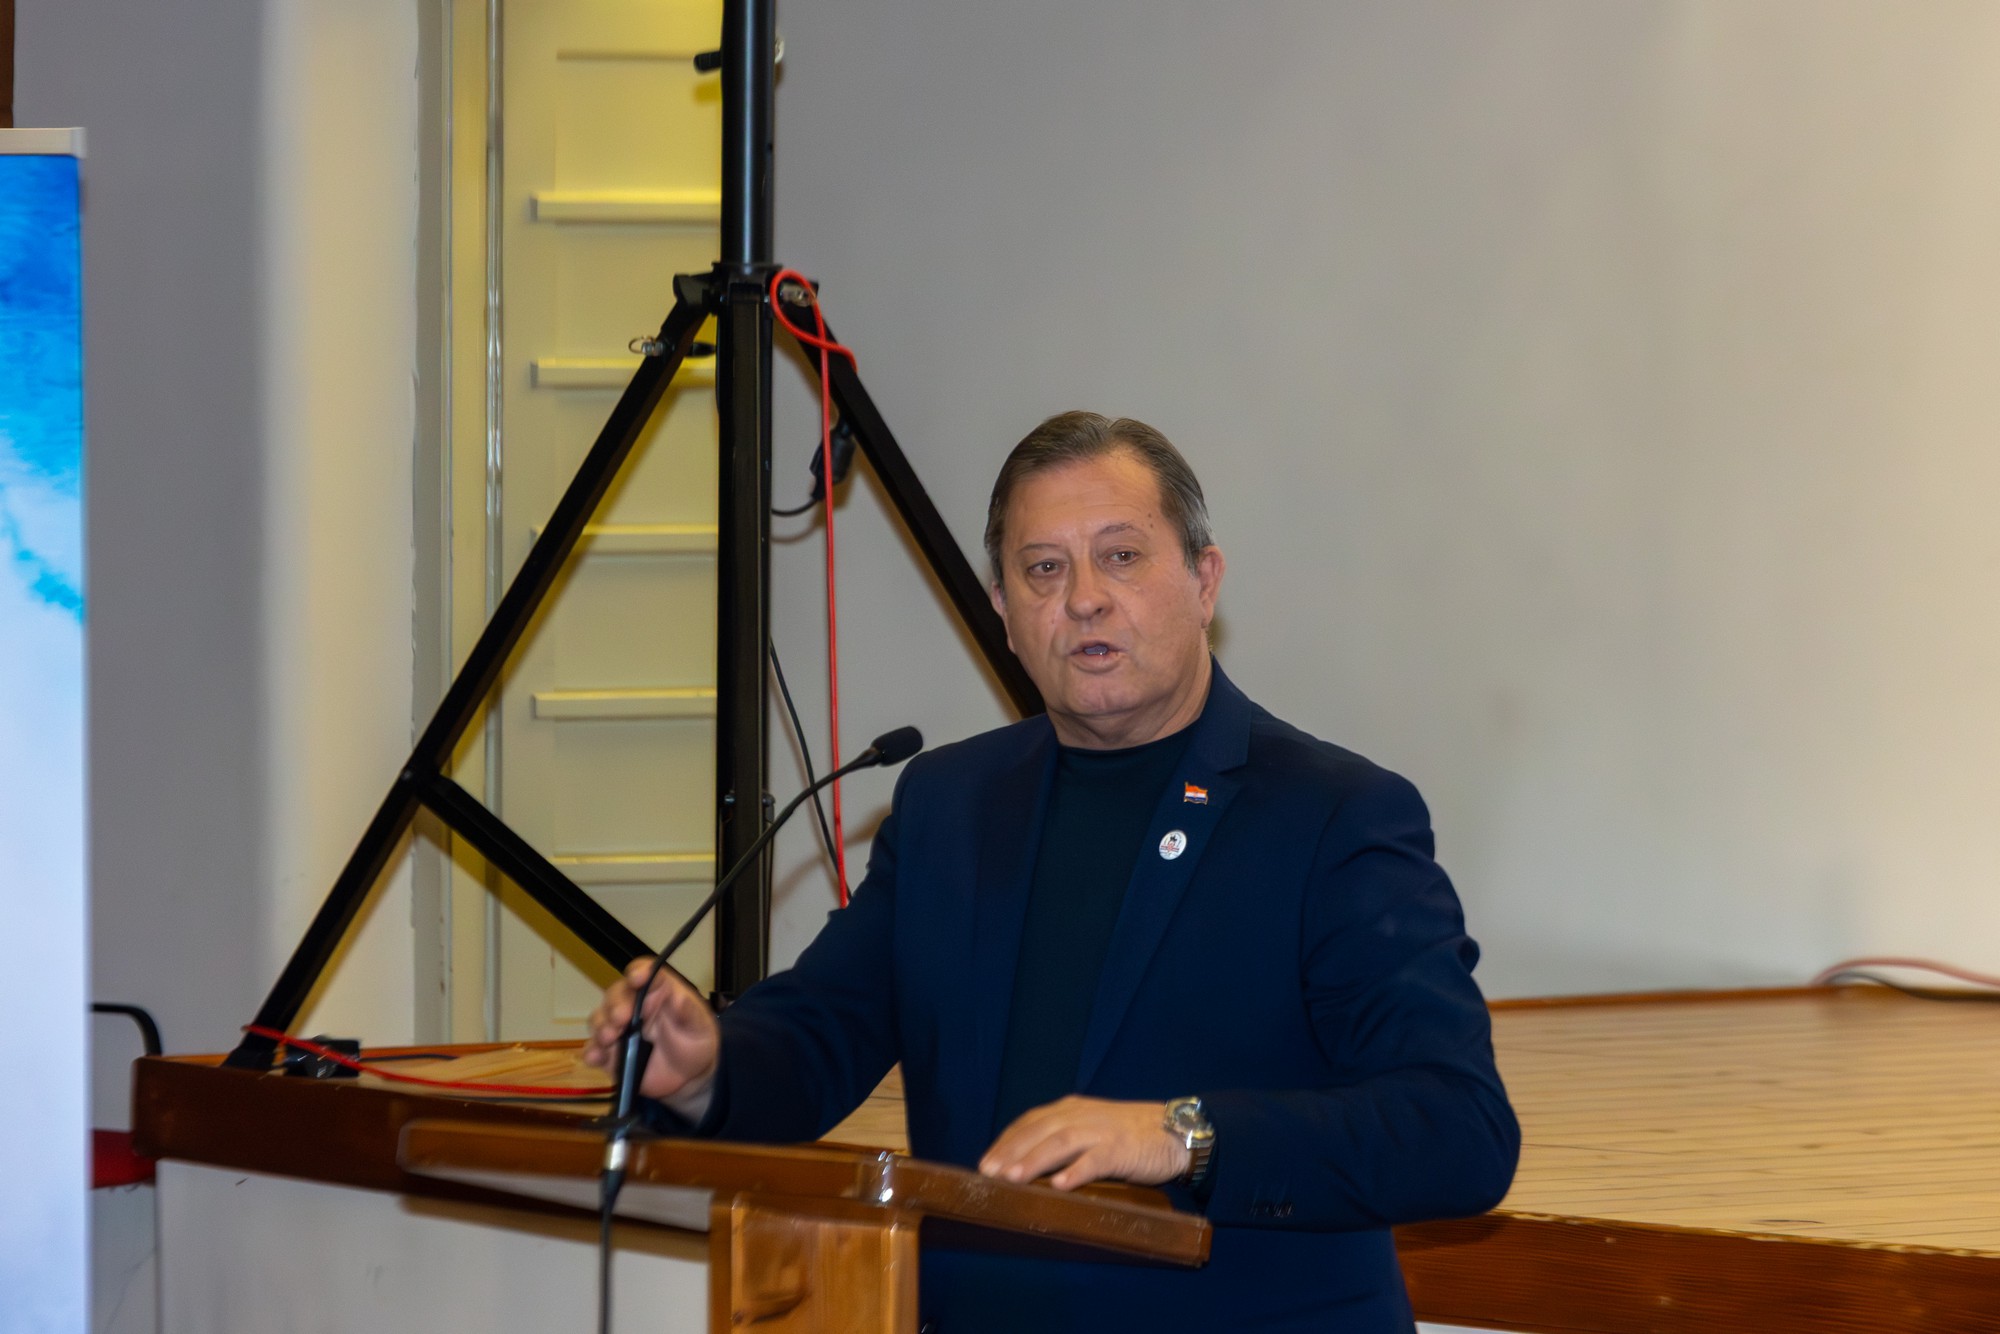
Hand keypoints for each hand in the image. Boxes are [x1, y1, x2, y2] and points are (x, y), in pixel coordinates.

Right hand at [580, 957, 719, 1105]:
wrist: (689, 1076)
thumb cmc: (695, 1041)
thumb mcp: (700, 1026)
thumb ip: (690, 1012)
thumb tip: (680, 998)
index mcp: (657, 991)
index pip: (645, 973)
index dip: (639, 972)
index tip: (637, 979)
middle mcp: (633, 1005)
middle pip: (616, 994)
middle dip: (615, 1005)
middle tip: (621, 1018)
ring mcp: (619, 1029)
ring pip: (599, 1019)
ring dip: (601, 1026)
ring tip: (610, 1038)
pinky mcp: (610, 1054)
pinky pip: (593, 1049)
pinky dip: (592, 1051)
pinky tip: (597, 1057)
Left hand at [978, 1095, 1189, 1190]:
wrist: (1175, 1131)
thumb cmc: (1127, 1136)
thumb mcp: (1090, 1129)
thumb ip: (1063, 1139)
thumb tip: (1024, 1166)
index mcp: (1071, 1109)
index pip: (1030, 1121)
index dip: (1006, 1141)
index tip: (985, 1162)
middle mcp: (1082, 1115)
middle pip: (1040, 1130)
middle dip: (1011, 1151)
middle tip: (988, 1173)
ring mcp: (1102, 1131)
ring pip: (1062, 1142)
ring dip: (1035, 1160)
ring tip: (1014, 1178)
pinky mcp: (1122, 1148)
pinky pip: (1097, 1159)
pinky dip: (1077, 1171)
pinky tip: (1060, 1185)